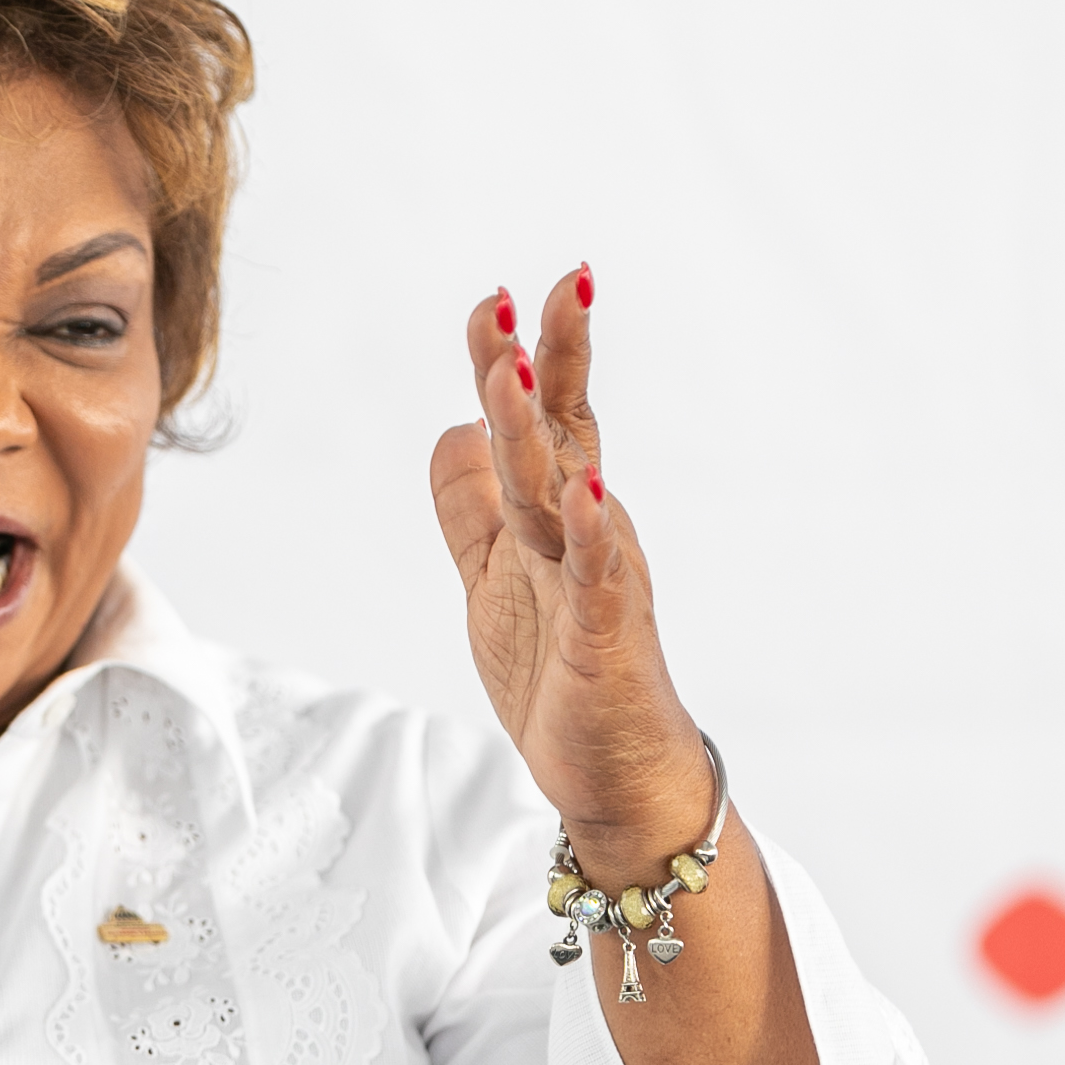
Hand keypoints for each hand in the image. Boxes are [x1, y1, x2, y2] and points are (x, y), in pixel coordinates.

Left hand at [426, 266, 705, 882]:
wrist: (614, 775)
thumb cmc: (559, 674)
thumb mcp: (490, 578)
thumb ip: (469, 507)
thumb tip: (450, 426)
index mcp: (557, 512)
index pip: (546, 417)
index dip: (521, 356)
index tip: (498, 295)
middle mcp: (586, 529)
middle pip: (563, 429)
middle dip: (545, 360)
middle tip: (532, 289)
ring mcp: (598, 577)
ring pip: (562, 490)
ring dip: (537, 430)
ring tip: (514, 371)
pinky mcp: (603, 635)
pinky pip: (599, 574)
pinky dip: (593, 532)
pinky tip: (588, 490)